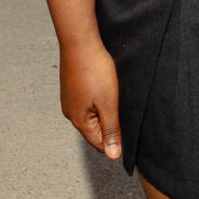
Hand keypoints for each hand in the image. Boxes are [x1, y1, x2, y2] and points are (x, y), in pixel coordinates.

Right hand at [61, 36, 122, 160]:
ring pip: (91, 116)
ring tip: (115, 99)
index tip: (129, 130)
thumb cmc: (94, 70)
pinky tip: (105, 90)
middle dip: (110, 126)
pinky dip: (98, 101)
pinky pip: (87, 103)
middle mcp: (70, 113)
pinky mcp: (71, 89)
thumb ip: (111, 131)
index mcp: (79, 121)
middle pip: (95, 131)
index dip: (116, 142)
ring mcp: (69, 100)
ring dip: (104, 112)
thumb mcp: (108, 104)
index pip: (99, 144)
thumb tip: (113, 156)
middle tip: (123, 111)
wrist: (80, 42)